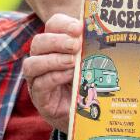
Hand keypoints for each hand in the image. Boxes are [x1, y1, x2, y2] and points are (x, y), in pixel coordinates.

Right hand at [21, 13, 84, 131]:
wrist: (83, 115)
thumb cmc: (87, 84)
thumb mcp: (91, 64)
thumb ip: (94, 49)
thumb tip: (108, 34)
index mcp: (55, 45)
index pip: (52, 26)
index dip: (63, 24)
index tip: (78, 28)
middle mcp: (42, 59)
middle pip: (39, 42)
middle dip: (57, 41)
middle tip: (75, 45)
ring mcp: (37, 79)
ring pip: (32, 64)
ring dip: (53, 60)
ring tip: (72, 61)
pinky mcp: (40, 97)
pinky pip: (40, 84)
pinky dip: (55, 77)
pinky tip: (69, 75)